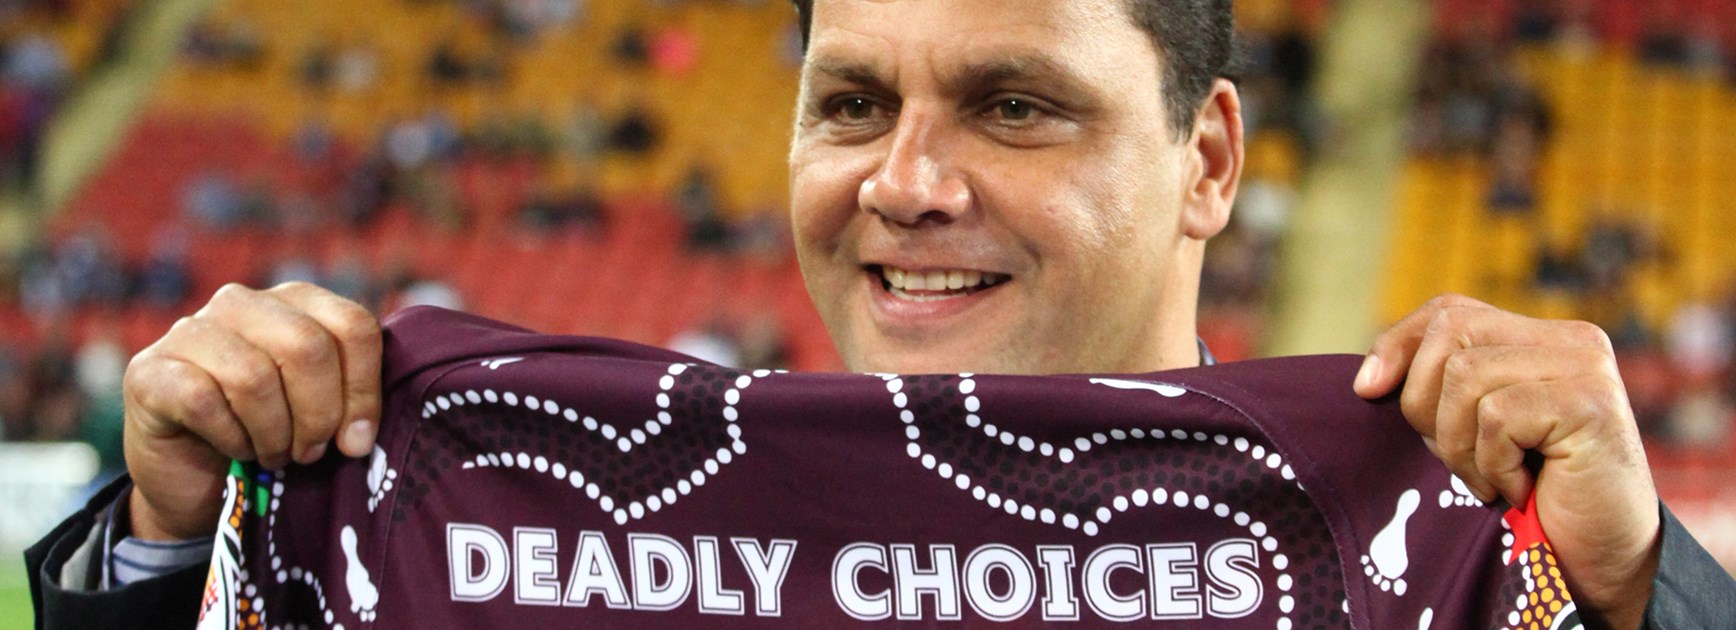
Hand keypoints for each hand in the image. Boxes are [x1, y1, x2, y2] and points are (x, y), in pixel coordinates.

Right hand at [122, 282, 382, 540]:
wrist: (191, 477)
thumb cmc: (268, 436)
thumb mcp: (319, 411)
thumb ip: (349, 401)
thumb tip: (359, 438)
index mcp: (295, 302)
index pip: (352, 326)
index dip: (363, 390)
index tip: (357, 440)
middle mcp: (241, 303)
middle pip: (307, 347)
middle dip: (318, 414)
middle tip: (311, 452)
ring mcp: (189, 331)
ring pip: (254, 377)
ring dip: (273, 433)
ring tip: (274, 454)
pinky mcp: (148, 370)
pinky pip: (203, 401)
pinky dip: (230, 438)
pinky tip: (235, 450)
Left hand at [1356, 294, 1660, 627]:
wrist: (1599, 559)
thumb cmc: (1533, 496)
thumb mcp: (1474, 431)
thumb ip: (1439, 389)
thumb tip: (1368, 379)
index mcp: (1543, 337)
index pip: (1449, 311)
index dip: (1399, 345)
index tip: (1368, 391)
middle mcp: (1572, 340)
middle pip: (1450, 334)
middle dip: (1426, 404)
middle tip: (1460, 459)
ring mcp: (1586, 368)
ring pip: (1465, 376)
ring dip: (1460, 446)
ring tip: (1491, 480)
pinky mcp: (1590, 404)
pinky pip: (1496, 417)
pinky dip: (1492, 464)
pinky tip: (1519, 490)